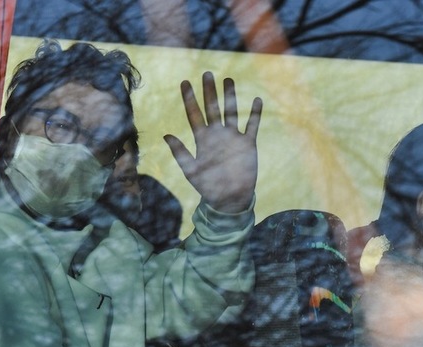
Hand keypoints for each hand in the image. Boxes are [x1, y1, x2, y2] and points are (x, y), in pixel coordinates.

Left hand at [164, 72, 262, 212]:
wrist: (230, 198)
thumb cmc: (209, 187)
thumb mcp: (191, 170)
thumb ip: (180, 153)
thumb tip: (166, 136)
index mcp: (202, 139)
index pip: (194, 114)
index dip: (189, 99)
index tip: (185, 83)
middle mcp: (217, 135)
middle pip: (212, 108)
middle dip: (209, 91)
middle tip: (207, 73)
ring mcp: (233, 137)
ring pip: (231, 112)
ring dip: (230, 97)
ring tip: (228, 80)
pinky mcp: (247, 144)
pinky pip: (251, 125)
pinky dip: (254, 114)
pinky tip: (256, 101)